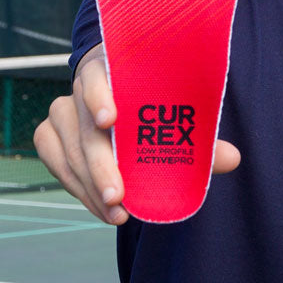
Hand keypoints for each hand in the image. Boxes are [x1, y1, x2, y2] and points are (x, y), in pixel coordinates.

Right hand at [33, 44, 240, 223]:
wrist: (123, 96)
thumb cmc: (156, 101)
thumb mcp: (178, 110)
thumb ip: (201, 136)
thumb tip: (233, 158)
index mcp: (113, 67)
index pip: (98, 74)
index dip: (100, 95)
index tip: (109, 120)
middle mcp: (82, 87)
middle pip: (84, 127)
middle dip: (101, 166)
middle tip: (119, 198)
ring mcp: (62, 110)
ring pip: (67, 150)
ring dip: (90, 187)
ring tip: (118, 214)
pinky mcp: (49, 133)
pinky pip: (55, 161)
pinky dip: (77, 188)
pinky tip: (101, 208)